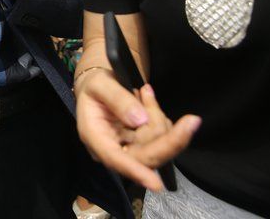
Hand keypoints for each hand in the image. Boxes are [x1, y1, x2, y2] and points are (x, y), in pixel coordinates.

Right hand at [75, 67, 200, 190]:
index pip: (115, 159)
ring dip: (158, 117)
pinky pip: (163, 138)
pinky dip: (160, 118)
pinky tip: (148, 103)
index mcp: (95, 137)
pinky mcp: (142, 147)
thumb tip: (141, 120)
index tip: (156, 185)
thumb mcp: (100, 84)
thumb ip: (118, 99)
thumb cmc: (95, 86)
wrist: (98, 88)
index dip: (136, 171)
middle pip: (147, 156)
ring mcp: (129, 150)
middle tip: (174, 108)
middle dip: (168, 135)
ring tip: (145, 94)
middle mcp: (113, 150)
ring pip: (159, 144)